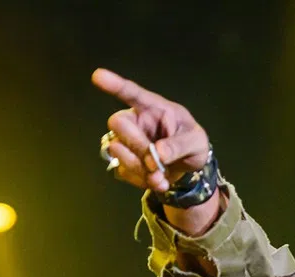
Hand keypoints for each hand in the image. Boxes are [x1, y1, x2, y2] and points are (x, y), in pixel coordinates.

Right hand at [92, 68, 209, 192]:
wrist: (190, 167)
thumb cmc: (192, 143)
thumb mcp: (196, 142)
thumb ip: (179, 145)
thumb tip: (157, 154)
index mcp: (154, 108)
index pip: (132, 93)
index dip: (115, 84)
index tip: (98, 75)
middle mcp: (136, 121)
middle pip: (118, 124)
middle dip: (136, 145)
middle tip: (156, 162)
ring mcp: (127, 141)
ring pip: (116, 150)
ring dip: (138, 167)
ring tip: (160, 177)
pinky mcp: (125, 161)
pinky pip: (122, 170)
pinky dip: (140, 180)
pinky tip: (158, 182)